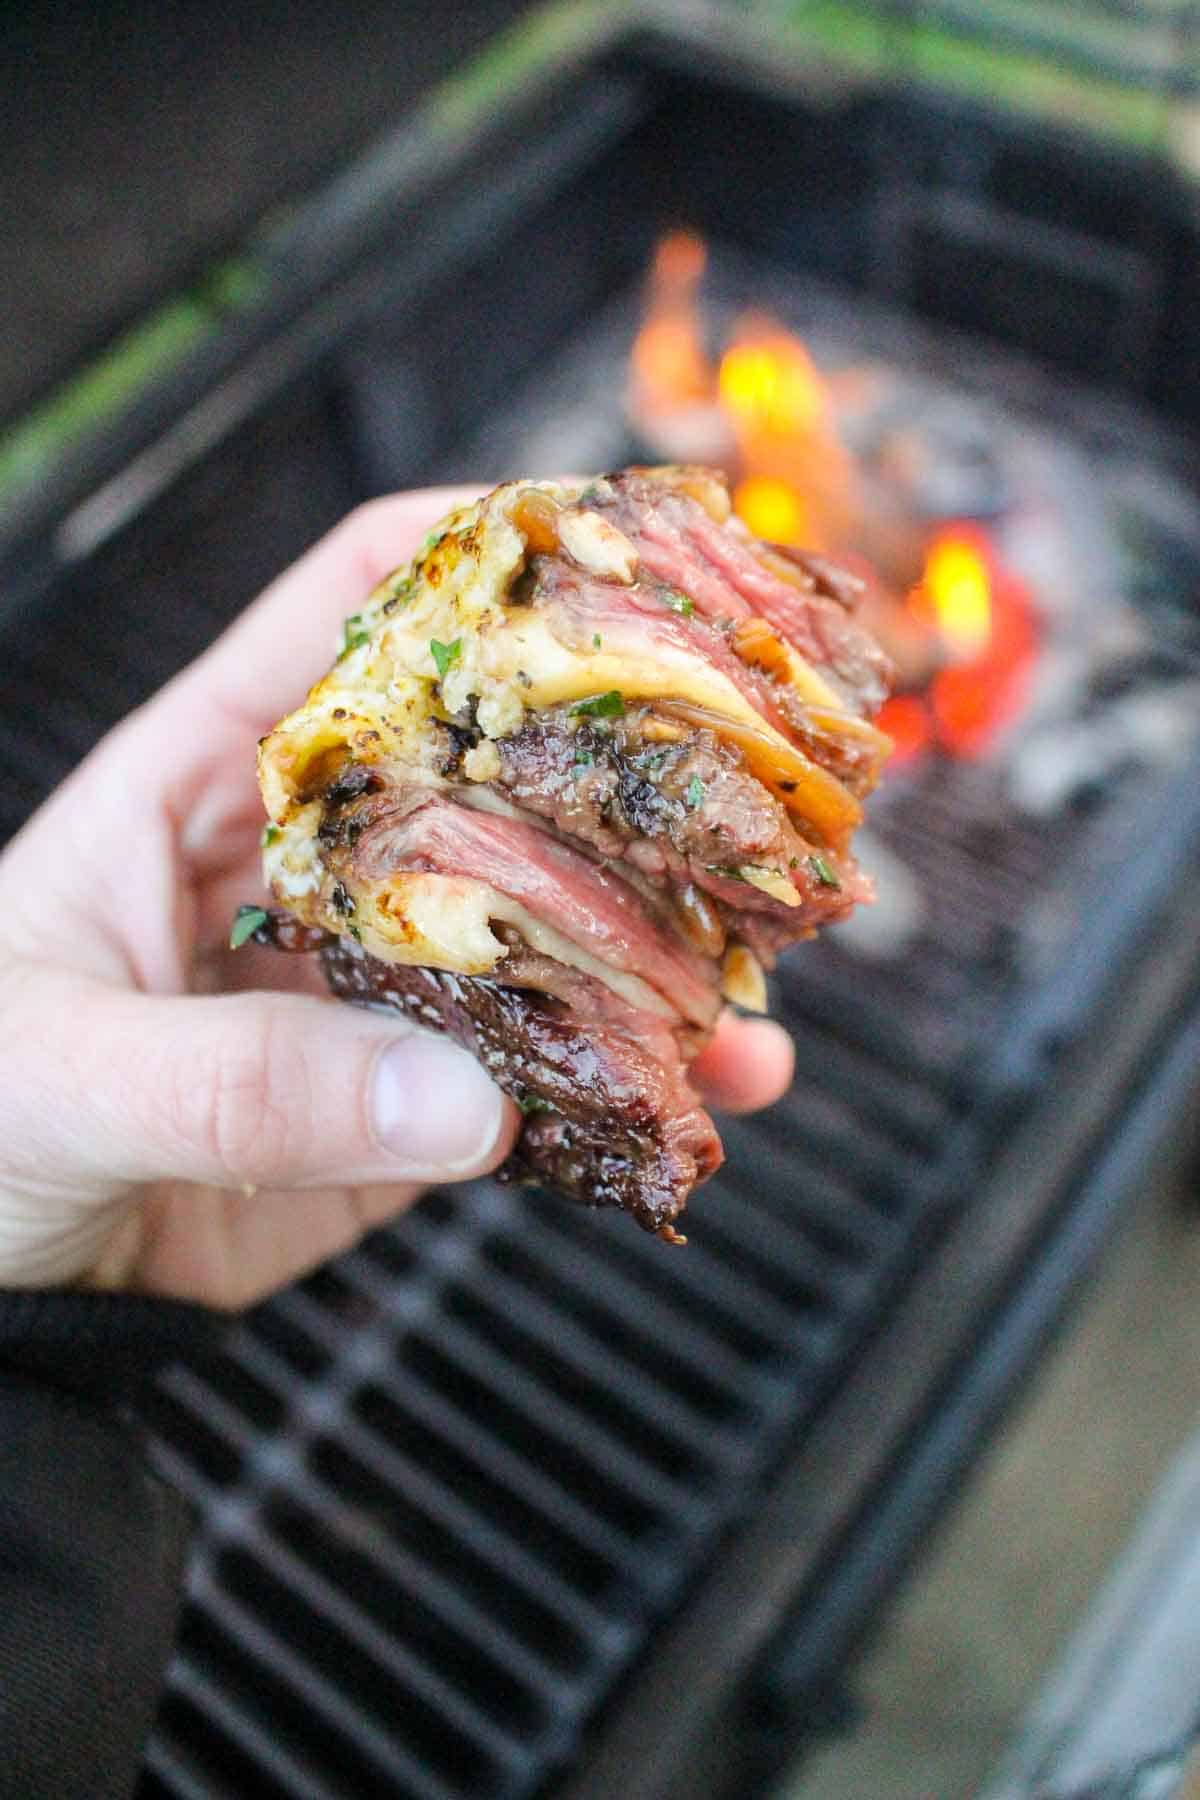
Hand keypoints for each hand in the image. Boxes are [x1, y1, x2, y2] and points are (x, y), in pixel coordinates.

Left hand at [0, 492, 794, 1306]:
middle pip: (493, 760)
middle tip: (751, 778)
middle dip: (626, 761)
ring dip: (657, 943)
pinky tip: (703, 1095)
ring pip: (542, 926)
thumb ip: (243, 1080)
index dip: (483, 549)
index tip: (621, 545)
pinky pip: (536, 1076)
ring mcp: (373, 979)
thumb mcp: (62, 1070)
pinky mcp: (405, 1101)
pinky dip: (626, 1085)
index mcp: (210, 777)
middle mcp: (317, 856)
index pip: (354, 603)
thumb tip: (458, 1099)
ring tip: (756, 975)